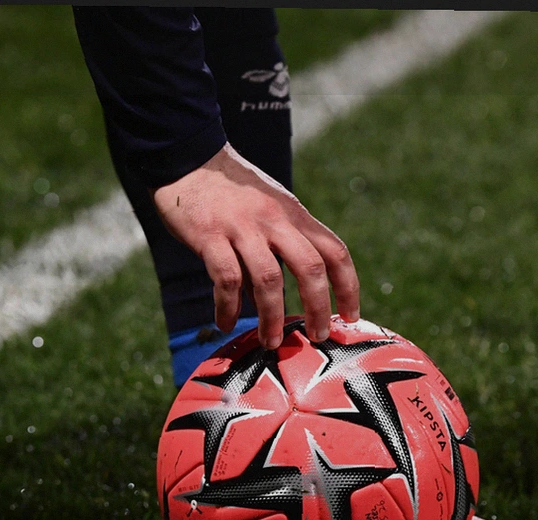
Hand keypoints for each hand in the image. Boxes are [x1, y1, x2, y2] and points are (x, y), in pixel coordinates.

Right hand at [152, 143, 360, 348]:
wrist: (186, 159)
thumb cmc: (229, 193)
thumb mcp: (266, 212)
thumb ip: (276, 252)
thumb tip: (274, 304)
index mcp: (293, 215)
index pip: (334, 252)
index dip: (348, 286)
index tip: (351, 316)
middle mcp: (274, 220)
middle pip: (310, 267)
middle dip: (318, 307)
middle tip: (316, 337)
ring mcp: (242, 227)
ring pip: (269, 279)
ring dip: (272, 317)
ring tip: (271, 342)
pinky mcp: (209, 235)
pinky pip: (226, 280)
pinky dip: (228, 307)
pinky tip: (225, 323)